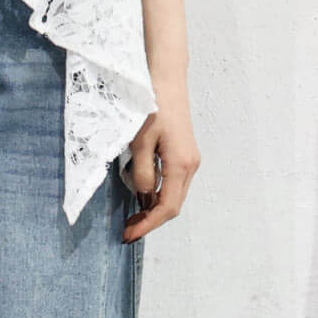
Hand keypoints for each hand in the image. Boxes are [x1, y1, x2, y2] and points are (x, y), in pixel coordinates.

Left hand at [123, 84, 199, 241]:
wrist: (167, 82)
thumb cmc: (152, 107)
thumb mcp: (140, 141)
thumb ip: (142, 172)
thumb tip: (143, 196)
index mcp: (180, 165)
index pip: (166, 207)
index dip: (148, 225)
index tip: (129, 234)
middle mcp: (190, 167)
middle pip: (173, 206)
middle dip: (150, 222)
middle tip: (127, 230)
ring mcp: (190, 162)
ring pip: (174, 197)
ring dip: (154, 211)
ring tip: (133, 217)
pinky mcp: (185, 156)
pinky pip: (174, 185)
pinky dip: (159, 196)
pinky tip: (143, 197)